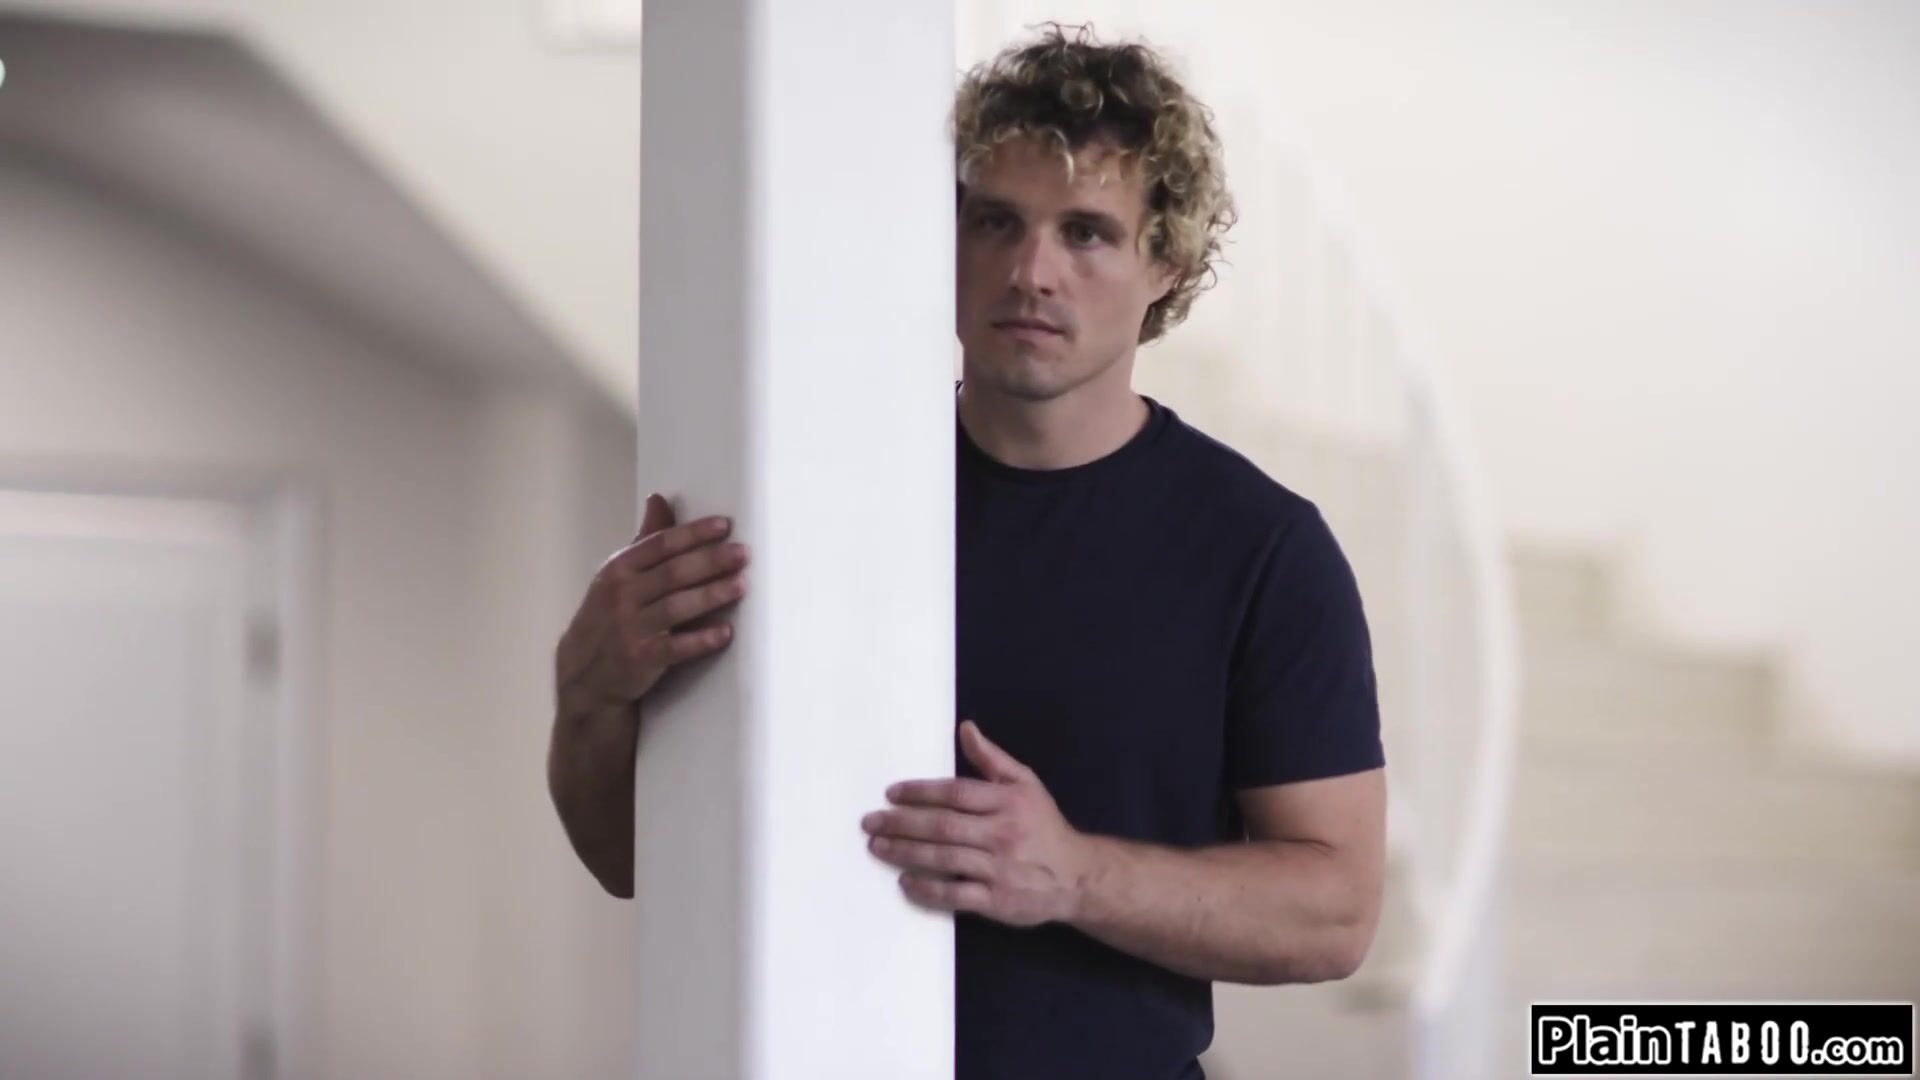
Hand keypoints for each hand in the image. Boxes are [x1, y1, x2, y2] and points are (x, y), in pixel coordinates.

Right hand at [555, 492, 750, 715]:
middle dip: (711, 561)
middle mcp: (622, 595)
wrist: (584, 670)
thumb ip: (645, 540)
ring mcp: (630, 627)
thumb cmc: (609, 614)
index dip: (693, 533)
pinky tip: (726, 632)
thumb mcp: (619, 574)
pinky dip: (701, 640)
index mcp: (619, 569)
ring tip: (741, 585)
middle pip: (673, 572)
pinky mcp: (640, 658)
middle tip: (743, 553)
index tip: (724, 525)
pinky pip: (676, 648)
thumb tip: (658, 498)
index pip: (660, 544)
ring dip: (711, 595)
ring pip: (676, 607)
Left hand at [861, 720, 1090, 927]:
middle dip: (902, 823)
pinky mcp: (996, 900)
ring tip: (877, 846)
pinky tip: (905, 882)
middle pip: (943, 826)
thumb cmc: (1044, 826)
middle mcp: (1002, 834)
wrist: (1076, 876)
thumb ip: (993, 759)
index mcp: (1008, 802)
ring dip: (905, 852)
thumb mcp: (1026, 784)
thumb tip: (965, 728)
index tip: (891, 793)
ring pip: (943, 858)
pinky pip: (955, 895)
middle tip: (870, 821)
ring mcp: (998, 868)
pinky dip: (927, 889)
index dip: (921, 792)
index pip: (956, 793)